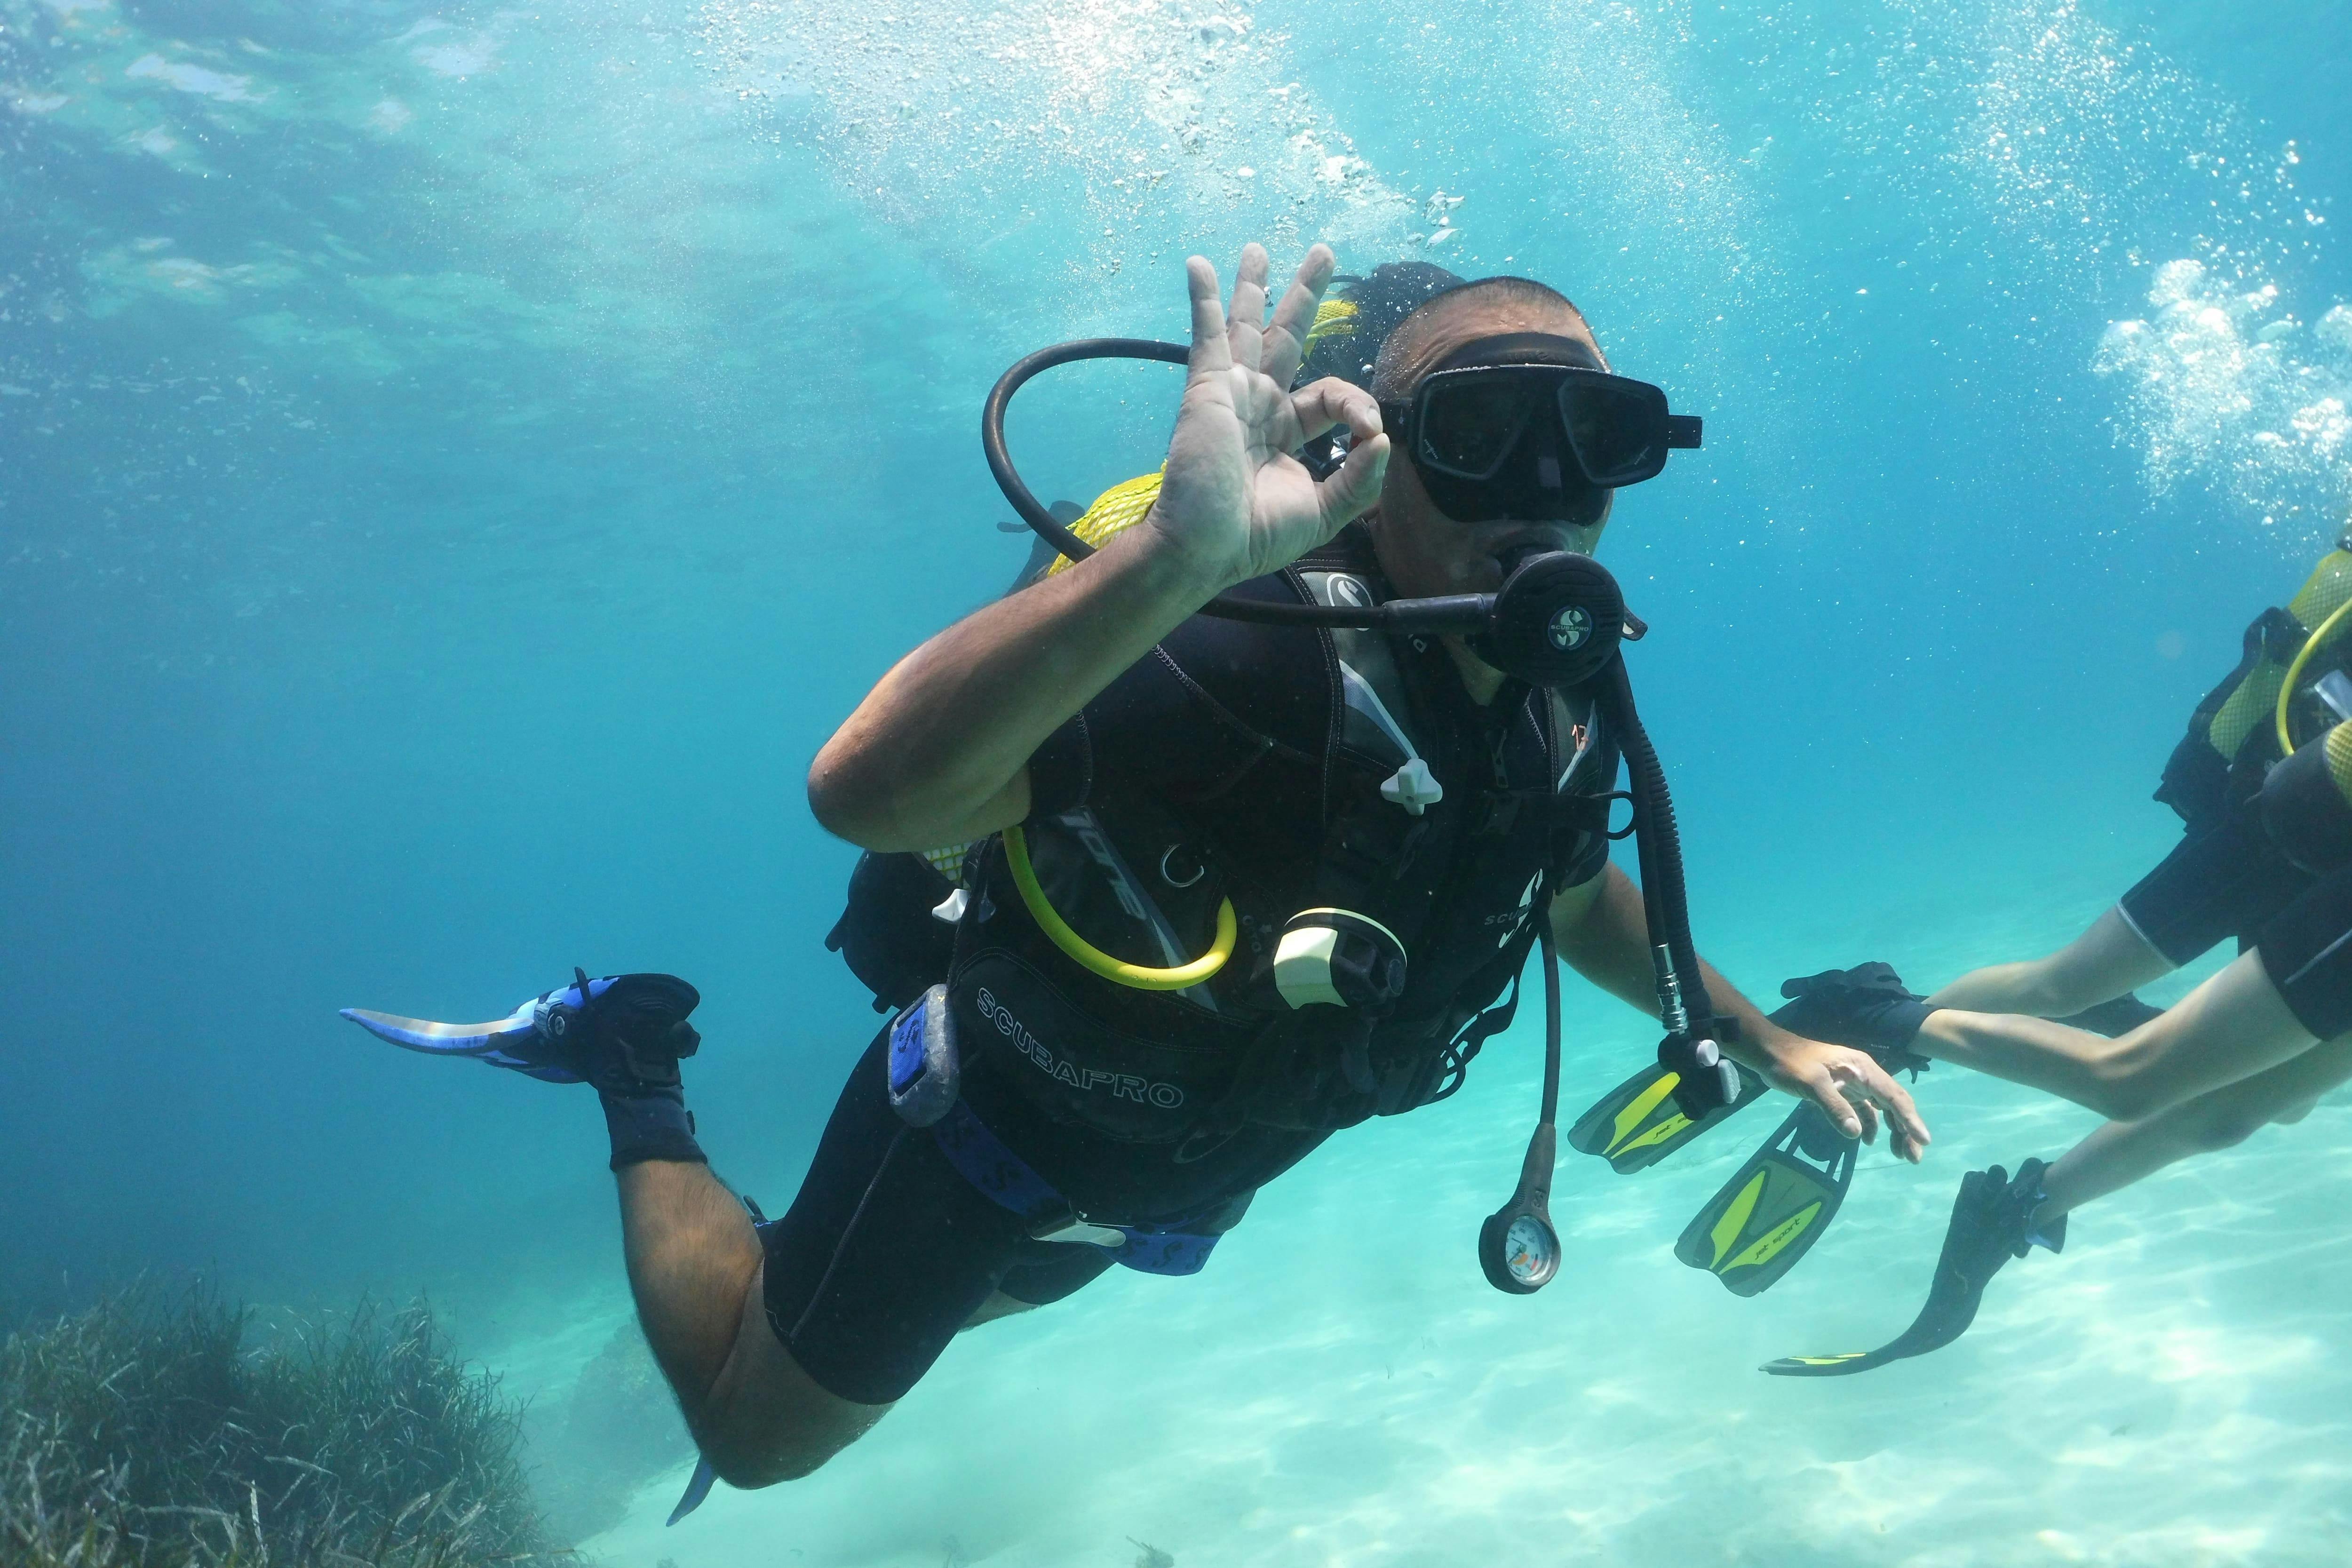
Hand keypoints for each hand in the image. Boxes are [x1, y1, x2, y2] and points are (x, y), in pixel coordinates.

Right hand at [1145, 243, 1390, 589]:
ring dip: (1252, 286)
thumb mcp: (1324, 511)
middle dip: (1302, 296)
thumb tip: (1382, 438)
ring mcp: (1231, 393)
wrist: (1204, 548)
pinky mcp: (1207, 389)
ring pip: (1248, 327)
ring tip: (1259, 248)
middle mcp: (1258, 406)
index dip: (1356, 405)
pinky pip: (1208, 335)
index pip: (1328, 396)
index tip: (1369, 431)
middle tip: (1321, 253)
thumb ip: (1357, 478)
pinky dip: (1203, 300)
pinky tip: (1198, 265)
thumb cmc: (1254, 536)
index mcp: (1284, 433)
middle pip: (1286, 338)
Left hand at [1754, 1025, 1930, 1162]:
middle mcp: (1864, 1075)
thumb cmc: (1790, 1065)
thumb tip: (1857, 1133)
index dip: (1911, 1119)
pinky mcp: (1842, 1089)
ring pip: (1882, 1109)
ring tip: (1899, 1154)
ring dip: (1892, 1130)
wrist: (1769, 1052)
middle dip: (1906, 1130)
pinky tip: (1868, 1141)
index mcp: (1863, 1070)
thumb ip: (1834, 1107)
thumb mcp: (1811, 1085)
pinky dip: (1870, 1125)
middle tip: (1913, 1158)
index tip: (1924, 1140)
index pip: (1895, 1097)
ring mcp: (1854, 1082)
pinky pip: (1864, 1109)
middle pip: (1894, 1105)